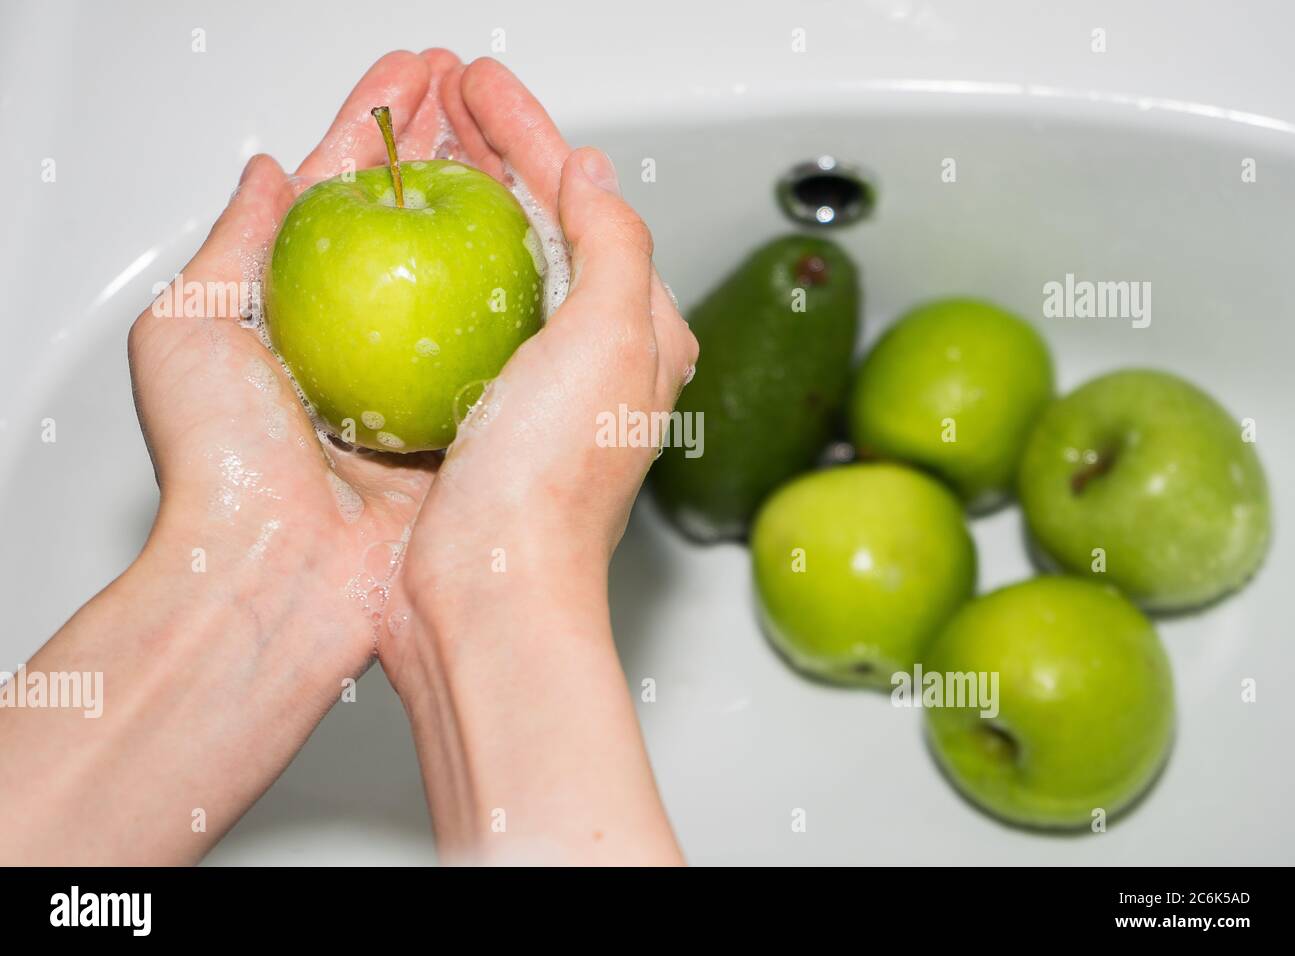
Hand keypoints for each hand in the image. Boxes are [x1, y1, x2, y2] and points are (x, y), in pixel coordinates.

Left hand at [129, 50, 466, 675]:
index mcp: (293, 312)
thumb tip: (272, 173)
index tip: (415, 76)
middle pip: (408, 219)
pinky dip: (517, 287)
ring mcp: (415, 382)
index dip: (376, 125)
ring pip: (461, 270)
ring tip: (511, 138)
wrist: (279, 580)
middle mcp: (361, 341)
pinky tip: (541, 242)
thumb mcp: (186, 332)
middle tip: (471, 88)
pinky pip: (497, 340)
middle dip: (441, 147)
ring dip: (483, 202)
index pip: (341, 193)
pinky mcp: (461, 424)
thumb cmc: (221, 470)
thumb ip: (232, 244)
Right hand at [371, 59, 695, 864]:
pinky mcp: (481, 419)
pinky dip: (430, 273)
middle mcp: (596, 360)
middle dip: (493, 156)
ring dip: (460, 204)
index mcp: (640, 334)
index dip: (530, 132)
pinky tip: (398, 252)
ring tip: (417, 151)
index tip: (477, 84)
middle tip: (440, 100)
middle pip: (542, 226)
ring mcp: (536, 390)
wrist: (489, 595)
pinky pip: (456, 320)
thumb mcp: (607, 339)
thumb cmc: (551, 487)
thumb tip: (593, 175)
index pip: (586, 202)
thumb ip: (613, 244)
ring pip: (497, 267)